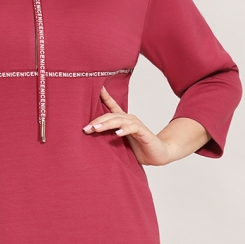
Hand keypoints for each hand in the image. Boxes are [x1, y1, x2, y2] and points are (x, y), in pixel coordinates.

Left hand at [83, 87, 209, 165]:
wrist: (158, 154)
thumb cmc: (139, 148)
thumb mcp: (121, 142)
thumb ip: (110, 137)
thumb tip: (93, 137)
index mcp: (124, 120)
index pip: (113, 106)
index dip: (106, 97)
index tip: (97, 89)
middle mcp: (130, 119)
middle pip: (111, 116)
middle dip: (97, 121)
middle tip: (86, 127)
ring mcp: (136, 125)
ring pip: (119, 120)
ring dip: (107, 124)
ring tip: (96, 129)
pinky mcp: (143, 133)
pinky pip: (133, 128)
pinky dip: (125, 130)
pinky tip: (118, 133)